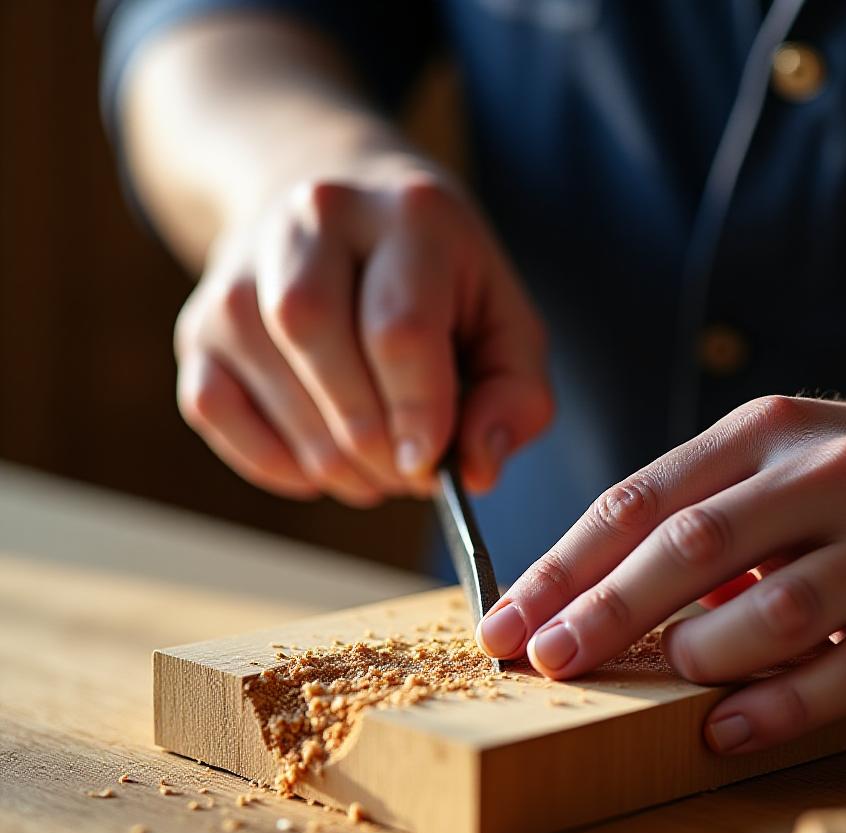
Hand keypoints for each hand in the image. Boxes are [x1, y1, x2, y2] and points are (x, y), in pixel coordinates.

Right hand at [174, 165, 551, 504]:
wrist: (342, 217)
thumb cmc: (438, 285)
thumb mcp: (504, 323)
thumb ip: (515, 397)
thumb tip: (476, 471)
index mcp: (408, 213)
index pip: (398, 327)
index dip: (416, 413)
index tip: (430, 467)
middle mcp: (313, 221)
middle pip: (321, 344)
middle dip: (372, 441)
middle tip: (406, 473)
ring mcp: (242, 269)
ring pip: (271, 382)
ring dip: (330, 461)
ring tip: (373, 469)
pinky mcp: (197, 323)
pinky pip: (216, 410)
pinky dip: (272, 461)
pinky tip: (317, 461)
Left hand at [477, 395, 845, 752]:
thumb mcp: (766, 457)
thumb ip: (683, 511)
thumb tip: (576, 594)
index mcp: (763, 432)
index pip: (639, 500)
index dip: (562, 567)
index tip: (508, 621)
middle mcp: (830, 475)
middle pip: (693, 546)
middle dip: (604, 613)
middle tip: (547, 661)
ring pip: (777, 611)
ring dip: (698, 657)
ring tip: (658, 678)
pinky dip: (779, 709)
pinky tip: (722, 730)